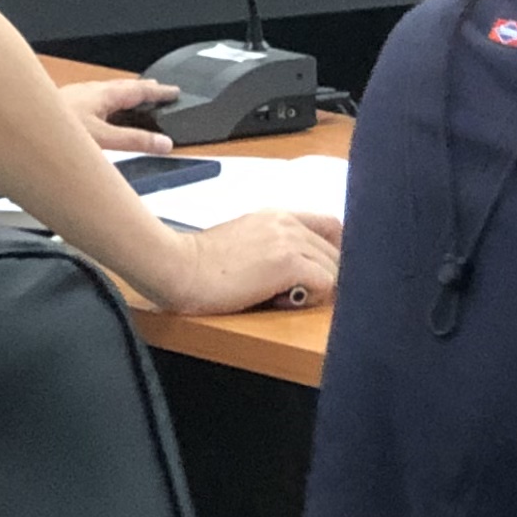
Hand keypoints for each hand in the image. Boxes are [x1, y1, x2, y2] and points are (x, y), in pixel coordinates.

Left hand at [62, 77, 179, 152]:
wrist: (19, 123)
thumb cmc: (54, 128)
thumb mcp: (103, 140)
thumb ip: (134, 142)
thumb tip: (163, 143)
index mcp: (103, 94)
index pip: (140, 89)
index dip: (159, 91)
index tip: (175, 91)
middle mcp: (91, 92)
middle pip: (123, 88)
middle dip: (143, 91)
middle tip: (159, 93)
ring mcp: (77, 98)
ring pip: (107, 94)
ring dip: (124, 98)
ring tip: (133, 104)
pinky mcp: (66, 107)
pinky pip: (95, 101)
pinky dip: (107, 106)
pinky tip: (99, 117)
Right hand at [153, 208, 343, 316]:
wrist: (178, 267)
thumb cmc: (200, 264)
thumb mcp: (243, 240)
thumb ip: (271, 244)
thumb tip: (295, 269)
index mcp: (277, 216)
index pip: (330, 226)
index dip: (334, 252)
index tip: (324, 272)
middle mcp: (288, 222)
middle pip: (337, 250)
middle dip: (328, 275)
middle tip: (298, 293)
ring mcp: (290, 241)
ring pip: (335, 267)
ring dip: (319, 287)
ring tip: (286, 296)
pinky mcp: (289, 263)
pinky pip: (326, 283)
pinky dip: (313, 297)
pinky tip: (284, 300)